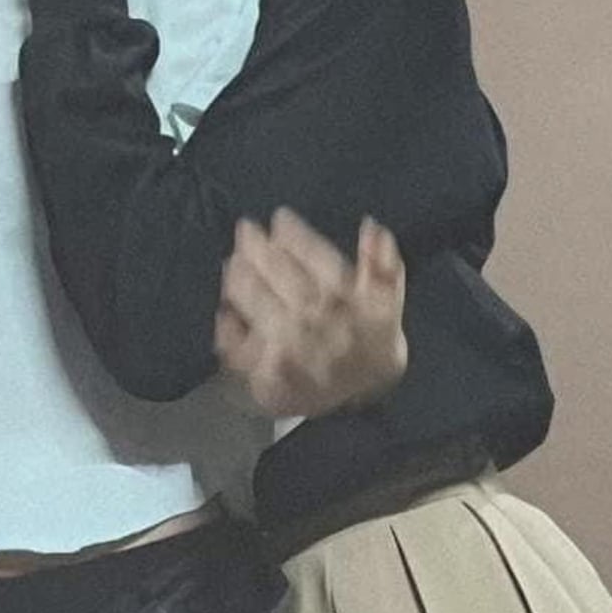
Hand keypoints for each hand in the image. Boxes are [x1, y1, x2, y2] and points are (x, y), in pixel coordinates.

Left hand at [214, 208, 406, 416]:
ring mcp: (295, 354)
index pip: (319, 259)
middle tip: (245, 229)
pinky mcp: (274, 379)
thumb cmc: (371, 336)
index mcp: (350, 305)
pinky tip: (224, 316)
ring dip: (243, 283)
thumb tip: (372, 226)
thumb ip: (383, 265)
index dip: (296, 235)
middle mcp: (321, 327)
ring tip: (232, 262)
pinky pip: (245, 355)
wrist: (365, 395)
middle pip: (285, 280)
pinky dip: (232, 335)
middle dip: (261, 251)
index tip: (280, 217)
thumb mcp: (387, 301)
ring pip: (261, 310)